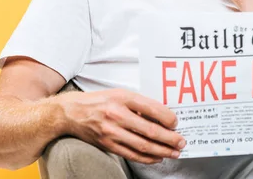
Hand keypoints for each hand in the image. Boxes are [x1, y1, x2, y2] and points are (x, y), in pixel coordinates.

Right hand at [59, 89, 184, 163]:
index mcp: (123, 98)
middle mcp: (117, 114)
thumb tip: (162, 116)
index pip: (151, 108)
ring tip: (174, 152)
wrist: (72, 112)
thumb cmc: (100, 101)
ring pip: (142, 145)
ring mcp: (111, 131)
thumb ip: (139, 103)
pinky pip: (131, 154)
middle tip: (181, 141)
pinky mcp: (107, 144)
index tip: (176, 123)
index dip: (167, 117)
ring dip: (162, 151)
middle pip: (149, 130)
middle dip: (169, 138)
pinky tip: (157, 157)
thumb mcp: (120, 94)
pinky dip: (147, 157)